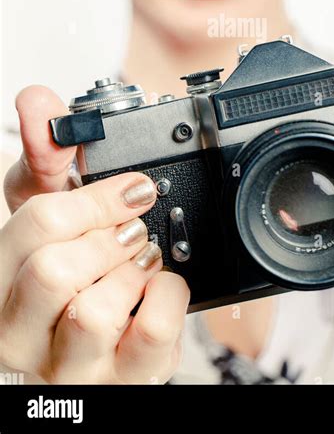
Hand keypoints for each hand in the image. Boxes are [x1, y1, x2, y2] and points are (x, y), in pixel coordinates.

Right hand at [0, 86, 189, 382]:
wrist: (102, 343)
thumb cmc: (72, 274)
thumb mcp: (51, 213)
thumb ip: (46, 156)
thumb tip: (37, 100)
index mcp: (1, 282)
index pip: (36, 226)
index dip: (94, 198)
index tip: (132, 187)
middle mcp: (22, 334)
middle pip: (53, 271)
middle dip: (108, 236)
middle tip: (132, 227)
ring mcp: (70, 368)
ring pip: (93, 313)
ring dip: (133, 272)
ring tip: (140, 261)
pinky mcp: (121, 383)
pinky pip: (151, 333)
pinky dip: (169, 296)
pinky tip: (159, 288)